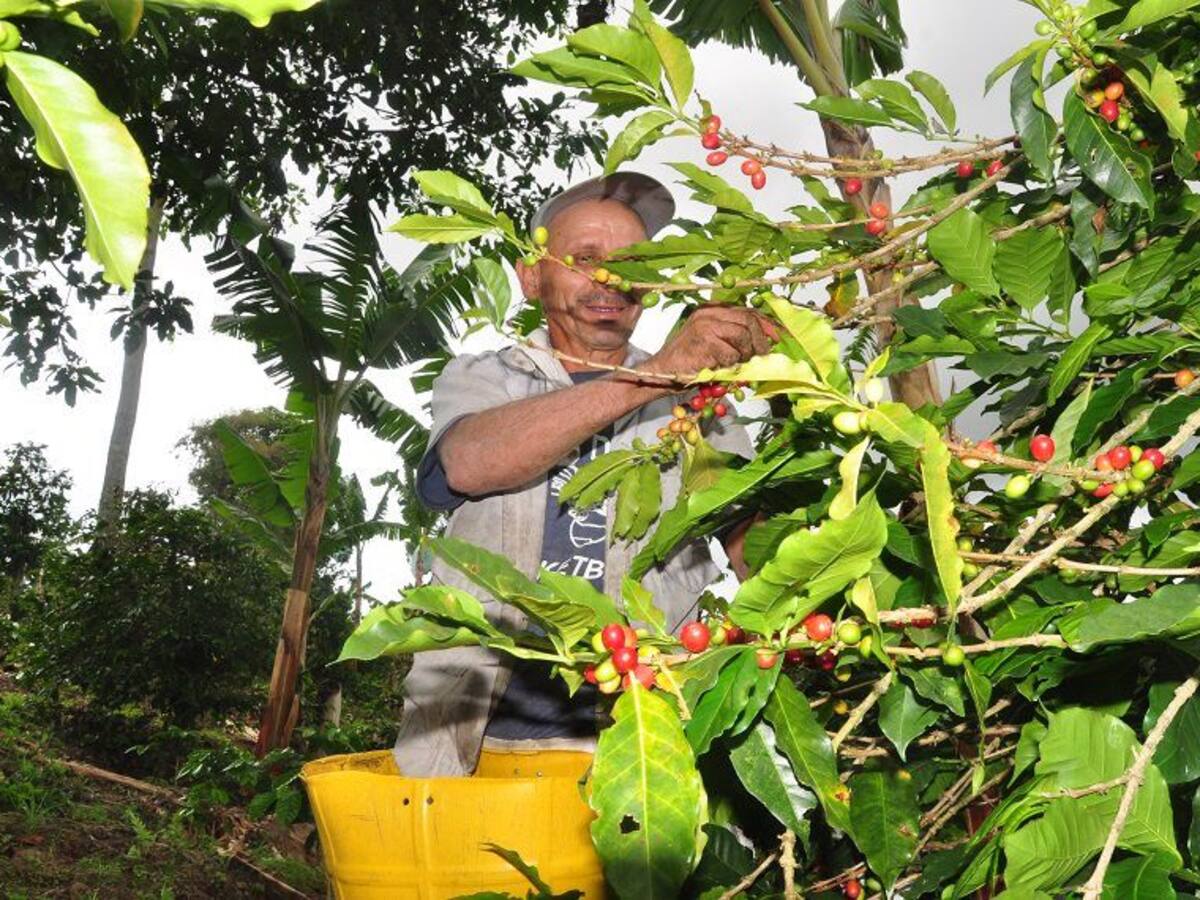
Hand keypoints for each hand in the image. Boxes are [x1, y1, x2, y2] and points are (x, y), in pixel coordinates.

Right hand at [642, 306, 777, 375]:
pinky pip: (731, 353)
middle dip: (761, 340)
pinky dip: (731, 365)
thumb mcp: (714, 341)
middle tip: (763, 355)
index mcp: (712, 308)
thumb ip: (735, 336)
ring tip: (739, 363)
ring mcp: (705, 325)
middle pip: (748, 320)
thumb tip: (766, 341)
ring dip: (746, 354)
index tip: (779, 336)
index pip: (747, 310)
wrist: (662, 372)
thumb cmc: (689, 360)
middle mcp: (708, 312)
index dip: (767, 323)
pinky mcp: (703, 341)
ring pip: (743, 335)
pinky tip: (722, 368)